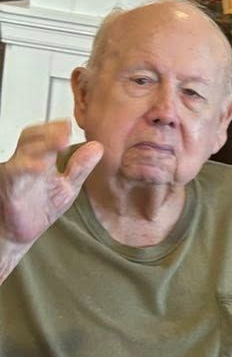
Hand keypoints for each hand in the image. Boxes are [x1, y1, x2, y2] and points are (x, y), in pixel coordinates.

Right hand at [0, 121, 102, 255]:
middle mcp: (24, 162)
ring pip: (22, 153)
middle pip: (31, 138)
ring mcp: (14, 174)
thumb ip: (80, 168)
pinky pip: (14, 175)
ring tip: (59, 142)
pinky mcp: (8, 188)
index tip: (69, 124)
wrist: (20, 233)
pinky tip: (41, 166)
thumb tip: (97, 147)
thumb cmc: (40, 208)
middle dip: (48, 132)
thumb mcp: (67, 187)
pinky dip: (26, 168)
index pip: (43, 135)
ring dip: (41, 145)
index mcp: (40, 159)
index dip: (54, 127)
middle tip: (66, 130)